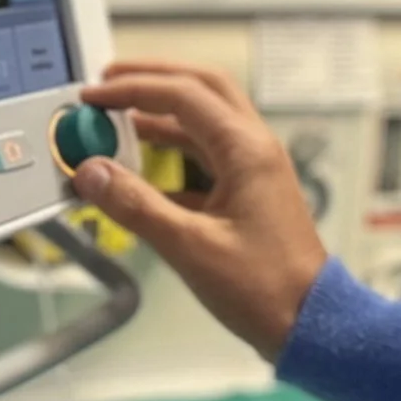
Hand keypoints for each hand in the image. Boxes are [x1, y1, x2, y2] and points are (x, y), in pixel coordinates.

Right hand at [74, 61, 328, 361]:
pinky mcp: (247, 192)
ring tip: (116, 118)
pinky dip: (170, 151)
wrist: (309, 323)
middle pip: (202, 88)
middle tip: (108, 82)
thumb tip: (90, 172)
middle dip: (154, 78)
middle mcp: (253, 147)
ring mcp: (252, 168)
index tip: (91, 97)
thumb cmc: (262, 287)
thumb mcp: (190, 248)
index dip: (133, 89)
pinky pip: (205, 155)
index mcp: (246, 149)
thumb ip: (136, 206)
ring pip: (203, 121)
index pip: (183, 95)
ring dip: (160, 113)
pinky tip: (138, 168)